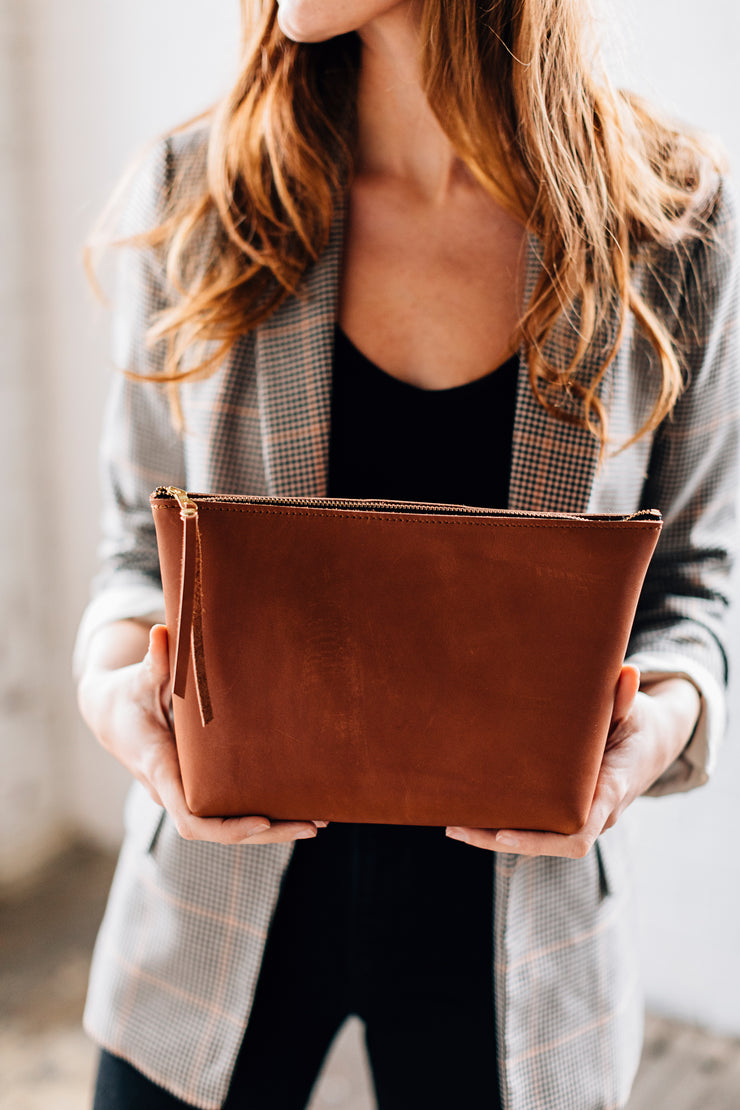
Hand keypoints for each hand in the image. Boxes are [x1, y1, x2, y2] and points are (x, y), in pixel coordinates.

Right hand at [78, 623, 325, 846]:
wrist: (112, 716)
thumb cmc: (128, 695)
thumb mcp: (140, 679)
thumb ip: (154, 662)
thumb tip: (161, 631)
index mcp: (159, 768)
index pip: (191, 816)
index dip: (227, 826)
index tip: (263, 821)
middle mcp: (171, 791)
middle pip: (219, 831)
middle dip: (267, 833)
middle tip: (314, 825)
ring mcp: (184, 794)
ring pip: (227, 827)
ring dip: (273, 829)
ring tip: (319, 820)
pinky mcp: (196, 789)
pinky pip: (228, 812)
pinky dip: (263, 815)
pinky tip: (298, 808)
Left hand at [445, 664, 699, 857]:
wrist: (653, 744)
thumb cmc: (639, 724)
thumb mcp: (635, 710)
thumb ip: (624, 698)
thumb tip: (627, 671)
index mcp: (611, 791)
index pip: (578, 832)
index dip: (541, 838)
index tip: (505, 833)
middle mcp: (596, 813)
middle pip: (549, 844)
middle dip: (505, 841)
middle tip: (460, 828)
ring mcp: (582, 815)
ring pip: (540, 840)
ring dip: (496, 837)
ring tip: (454, 827)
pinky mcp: (569, 809)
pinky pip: (538, 826)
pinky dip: (505, 825)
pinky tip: (470, 818)